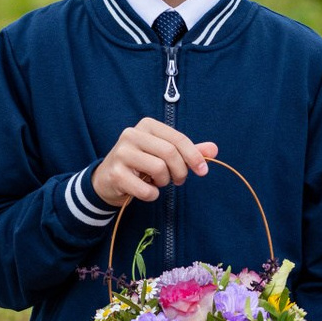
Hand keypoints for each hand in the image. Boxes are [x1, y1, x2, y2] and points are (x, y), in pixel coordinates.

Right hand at [92, 119, 217, 205]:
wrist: (108, 179)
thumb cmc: (141, 164)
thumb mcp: (164, 153)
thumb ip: (188, 151)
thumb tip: (214, 149)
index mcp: (147, 125)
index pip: (178, 139)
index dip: (194, 156)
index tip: (203, 171)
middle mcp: (131, 134)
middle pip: (170, 153)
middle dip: (180, 171)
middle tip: (178, 181)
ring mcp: (121, 153)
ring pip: (159, 169)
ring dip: (164, 182)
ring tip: (157, 182)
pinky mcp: (116, 173)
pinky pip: (146, 190)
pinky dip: (152, 195)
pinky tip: (146, 191)